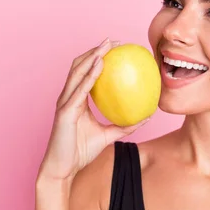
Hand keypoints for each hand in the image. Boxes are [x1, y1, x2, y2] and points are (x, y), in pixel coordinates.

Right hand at [38, 38, 149, 179]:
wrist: (64, 169)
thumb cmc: (80, 152)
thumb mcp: (108, 135)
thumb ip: (125, 125)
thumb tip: (146, 116)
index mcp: (76, 100)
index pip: (86, 73)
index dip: (98, 58)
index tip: (115, 49)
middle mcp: (68, 97)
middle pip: (80, 66)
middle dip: (95, 50)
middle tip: (113, 41)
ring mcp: (65, 102)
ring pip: (77, 72)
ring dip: (91, 56)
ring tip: (106, 46)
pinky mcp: (65, 110)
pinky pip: (79, 89)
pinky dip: (89, 75)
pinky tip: (101, 65)